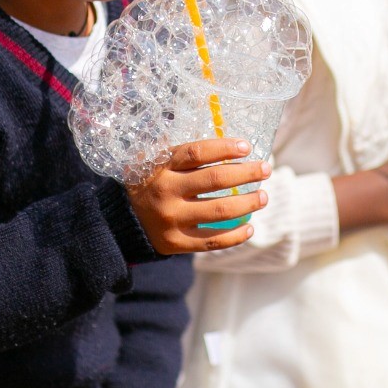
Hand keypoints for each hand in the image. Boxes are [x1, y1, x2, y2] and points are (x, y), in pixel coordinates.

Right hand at [126, 137, 269, 252]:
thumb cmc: (149, 184)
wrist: (121, 220)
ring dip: (248, 203)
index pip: (197, 152)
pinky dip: (235, 235)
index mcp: (161, 166)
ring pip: (219, 211)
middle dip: (247, 173)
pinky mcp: (175, 243)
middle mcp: (166, 191)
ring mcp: (171, 219)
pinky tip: (250, 227)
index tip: (247, 147)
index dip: (225, 148)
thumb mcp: (155, 162)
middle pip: (215, 180)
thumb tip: (229, 144)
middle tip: (265, 169)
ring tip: (263, 197)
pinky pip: (212, 241)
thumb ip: (183, 154)